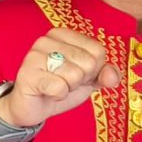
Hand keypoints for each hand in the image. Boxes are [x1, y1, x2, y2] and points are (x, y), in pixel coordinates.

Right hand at [0, 28, 117, 129]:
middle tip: (64, 81)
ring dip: (68, 88)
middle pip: (87, 63)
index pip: (98, 51)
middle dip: (80, 80)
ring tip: (55, 86)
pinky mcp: (28, 74)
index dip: (93, 69)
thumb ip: (104, 74)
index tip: (77, 73)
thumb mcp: (87, 79)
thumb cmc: (59, 87)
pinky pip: (59, 87)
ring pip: (74, 75)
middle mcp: (46, 40)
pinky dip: (58, 95)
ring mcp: (34, 56)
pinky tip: (47, 93)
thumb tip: (113, 76)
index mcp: (63, 34)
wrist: (33, 107)